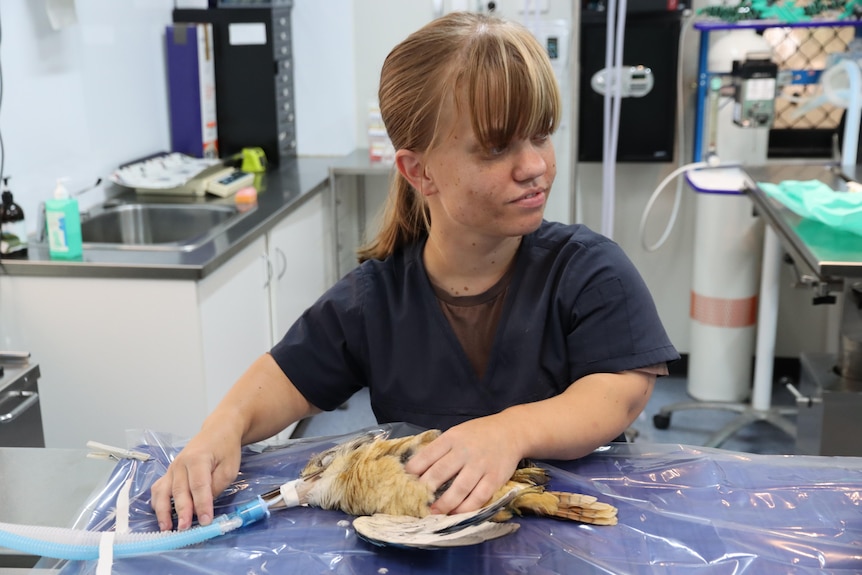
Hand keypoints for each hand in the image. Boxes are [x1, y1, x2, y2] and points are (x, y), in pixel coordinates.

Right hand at [149, 428, 241, 530]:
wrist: (218, 431)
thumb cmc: (225, 448)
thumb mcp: (229, 467)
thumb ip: (217, 485)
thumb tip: (204, 503)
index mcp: (198, 458)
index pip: (200, 486)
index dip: (202, 505)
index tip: (205, 521)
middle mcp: (180, 463)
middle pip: (180, 490)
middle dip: (182, 511)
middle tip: (184, 528)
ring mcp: (172, 468)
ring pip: (163, 491)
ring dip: (163, 511)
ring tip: (166, 528)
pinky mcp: (169, 473)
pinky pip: (159, 489)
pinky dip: (157, 503)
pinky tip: (161, 516)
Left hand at [403, 416, 522, 514]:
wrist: (511, 431)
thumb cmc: (478, 434)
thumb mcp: (456, 433)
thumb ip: (439, 449)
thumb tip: (415, 469)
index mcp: (452, 438)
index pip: (427, 455)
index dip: (413, 471)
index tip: (404, 483)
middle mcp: (465, 451)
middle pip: (440, 472)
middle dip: (425, 489)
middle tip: (415, 502)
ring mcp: (480, 465)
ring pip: (459, 488)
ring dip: (444, 504)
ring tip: (433, 513)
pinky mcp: (494, 479)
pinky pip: (478, 497)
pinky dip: (466, 508)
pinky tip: (455, 514)